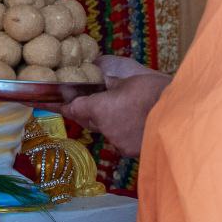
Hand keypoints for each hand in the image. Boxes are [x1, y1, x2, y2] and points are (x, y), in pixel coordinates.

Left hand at [50, 57, 170, 157]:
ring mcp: (118, 142)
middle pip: (86, 118)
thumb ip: (111, 77)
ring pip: (104, 129)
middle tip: (80, 98)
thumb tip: (99, 71)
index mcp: (101, 108)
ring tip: (120, 107)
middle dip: (83, 109)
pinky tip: (135, 120)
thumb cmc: (158, 93)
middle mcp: (105, 129)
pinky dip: (123, 129)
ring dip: (107, 119)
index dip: (57, 102)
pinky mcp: (131, 151)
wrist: (184, 118)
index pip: (71, 107)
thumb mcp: (132, 77)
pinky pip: (119, 138)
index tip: (38, 101)